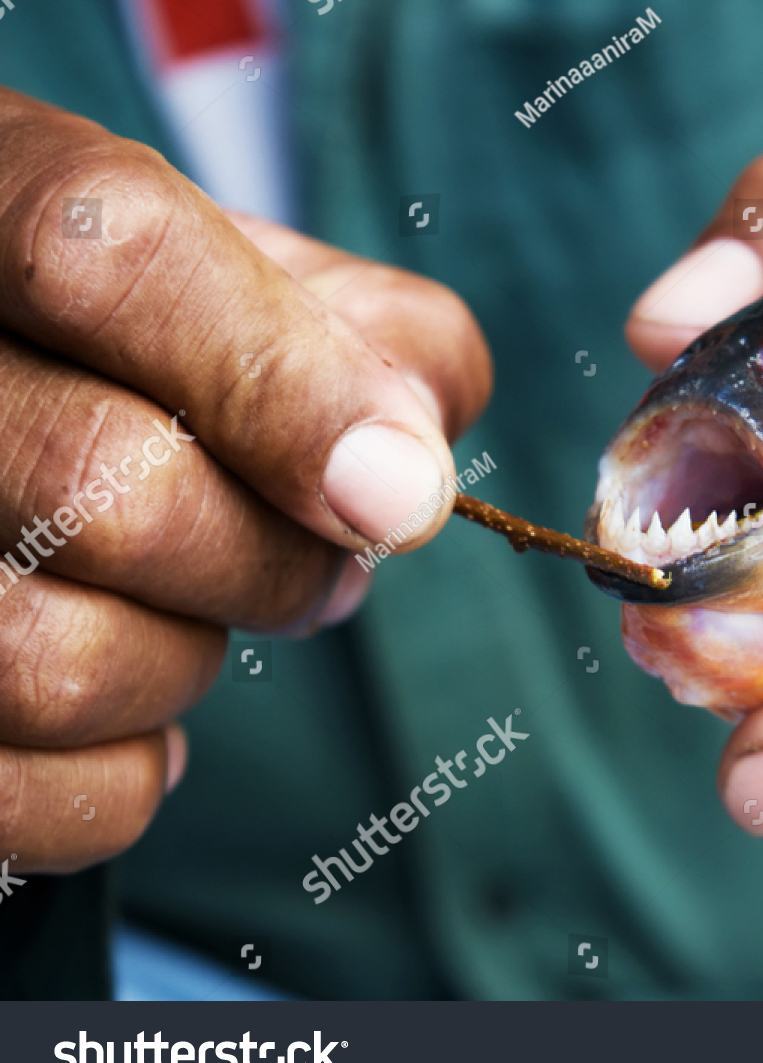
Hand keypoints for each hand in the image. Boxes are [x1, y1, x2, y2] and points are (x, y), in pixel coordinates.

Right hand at [0, 90, 490, 872]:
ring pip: (48, 659)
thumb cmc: (148, 343)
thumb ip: (369, 333)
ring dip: (184, 665)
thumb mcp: (254, 279)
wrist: (5, 399)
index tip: (402, 494)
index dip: (284, 384)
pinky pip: (15, 795)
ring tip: (195, 614)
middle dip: (273, 561)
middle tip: (326, 557)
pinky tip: (127, 712)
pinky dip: (120, 778)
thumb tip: (409, 466)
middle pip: (105, 488)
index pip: (106, 254)